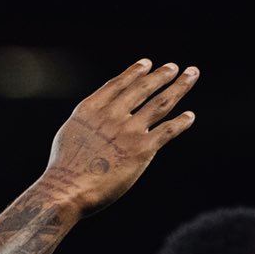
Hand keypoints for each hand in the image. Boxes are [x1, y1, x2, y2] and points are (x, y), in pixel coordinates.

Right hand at [42, 59, 199, 216]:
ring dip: (178, 87)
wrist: (67, 189)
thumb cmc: (64, 169)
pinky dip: (181, 122)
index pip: (118, 84)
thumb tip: (98, 119)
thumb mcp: (70, 133)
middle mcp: (112, 115)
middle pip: (143, 88)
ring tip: (189, 75)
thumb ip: (88, 121)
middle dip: (161, 75)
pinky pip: (167, 130)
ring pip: (160, 103)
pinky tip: (189, 116)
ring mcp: (128, 131)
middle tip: (173, 67)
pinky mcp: (141, 149)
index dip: (134, 72)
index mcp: (91, 109)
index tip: (147, 64)